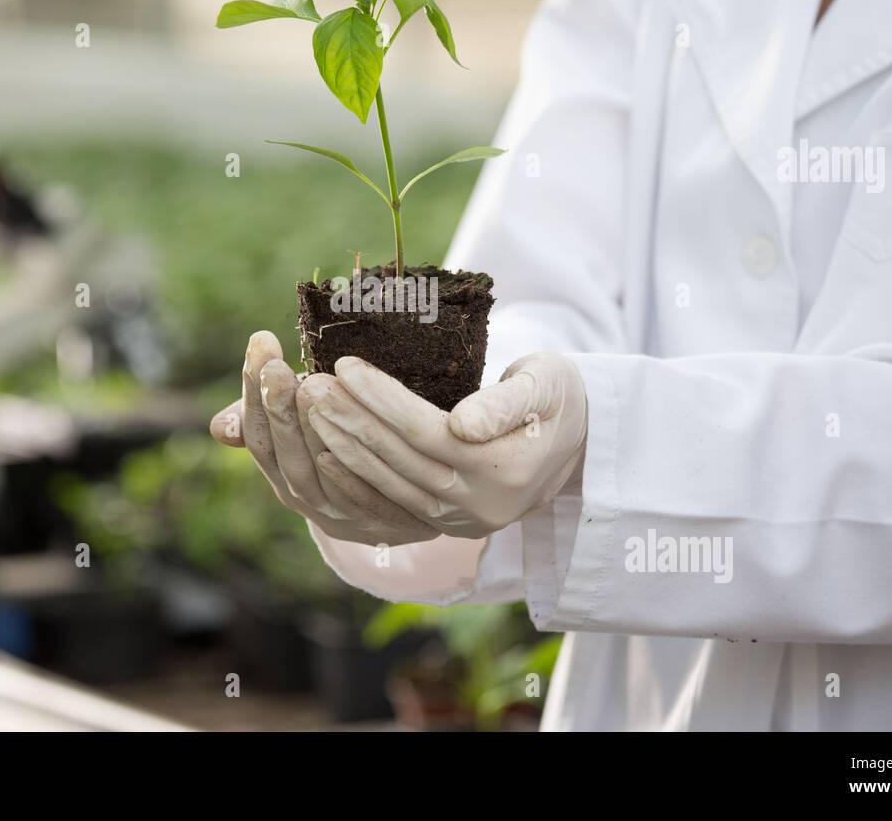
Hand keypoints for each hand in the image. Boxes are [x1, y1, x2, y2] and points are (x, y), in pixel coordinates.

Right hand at [208, 331, 437, 545]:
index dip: (253, 391)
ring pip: (316, 472)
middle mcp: (302, 498)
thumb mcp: (306, 428)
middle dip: (276, 407)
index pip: (256, 432)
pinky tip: (347, 431)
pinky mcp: (378, 523)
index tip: (259, 344)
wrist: (409, 507)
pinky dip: (348, 465)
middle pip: (281, 452)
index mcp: (279, 472)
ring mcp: (337, 514)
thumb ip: (272, 418)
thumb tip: (218, 428)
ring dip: (309, 430)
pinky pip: (360, 495)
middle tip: (274, 366)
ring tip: (308, 386)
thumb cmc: (347, 446)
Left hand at [303, 352, 587, 538]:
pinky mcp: (449, 525)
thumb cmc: (559, 396)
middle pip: (400, 460)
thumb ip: (506, 401)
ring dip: (344, 449)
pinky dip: (356, 482)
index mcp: (505, 468)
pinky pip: (392, 506)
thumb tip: (461, 425)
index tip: (344, 365)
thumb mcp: (546, 384)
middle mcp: (481, 504)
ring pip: (390, 485)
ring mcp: (463, 521)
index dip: (382, 399)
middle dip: (350, 422)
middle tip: (310, 387)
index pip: (426, 431)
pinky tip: (324, 456)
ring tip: (310, 412)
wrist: (581, 445)